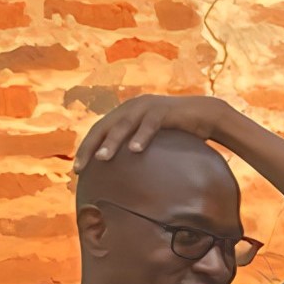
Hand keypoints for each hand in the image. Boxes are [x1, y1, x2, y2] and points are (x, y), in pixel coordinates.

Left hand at [79, 92, 244, 167]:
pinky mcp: (164, 111)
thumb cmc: (179, 133)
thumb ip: (138, 148)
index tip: (77, 169)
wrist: (206, 115)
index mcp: (125, 113)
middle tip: (80, 167)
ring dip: (111, 142)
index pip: (98, 131)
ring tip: (102, 158)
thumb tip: (127, 177)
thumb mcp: (154, 141)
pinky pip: (150, 124)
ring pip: (123, 125)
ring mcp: (147, 107)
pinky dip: (142, 136)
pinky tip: (134, 149)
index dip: (85, 148)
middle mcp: (131, 107)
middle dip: (90, 147)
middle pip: (104, 127)